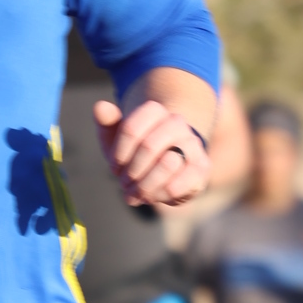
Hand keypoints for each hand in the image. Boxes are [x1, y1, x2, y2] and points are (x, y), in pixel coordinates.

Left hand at [92, 97, 209, 208]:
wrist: (166, 167)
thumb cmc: (136, 152)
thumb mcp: (116, 138)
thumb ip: (108, 123)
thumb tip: (100, 106)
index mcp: (155, 111)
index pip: (131, 128)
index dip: (118, 153)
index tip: (115, 166)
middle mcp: (177, 123)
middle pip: (148, 146)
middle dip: (131, 171)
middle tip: (124, 183)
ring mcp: (192, 144)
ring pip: (167, 163)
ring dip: (144, 185)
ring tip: (136, 193)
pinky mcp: (201, 168)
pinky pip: (178, 183)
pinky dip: (159, 194)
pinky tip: (153, 196)